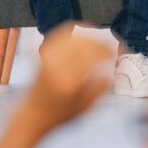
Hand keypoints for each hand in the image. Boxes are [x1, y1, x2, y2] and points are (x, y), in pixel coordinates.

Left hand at [0, 25, 112, 147]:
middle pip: (85, 43)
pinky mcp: (43, 55)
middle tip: (110, 49)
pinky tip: (80, 35)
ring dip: (89, 37)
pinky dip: (72, 31)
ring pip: (73, 37)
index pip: (94, 55)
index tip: (116, 54)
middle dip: (101, 43)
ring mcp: (48, 59)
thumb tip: (112, 73)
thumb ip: (100, 89)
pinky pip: (59, 36)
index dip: (108, 51)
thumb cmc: (58, 115)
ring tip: (98, 42)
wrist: (31, 116)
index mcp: (70, 81)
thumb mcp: (84, 107)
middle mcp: (58, 67)